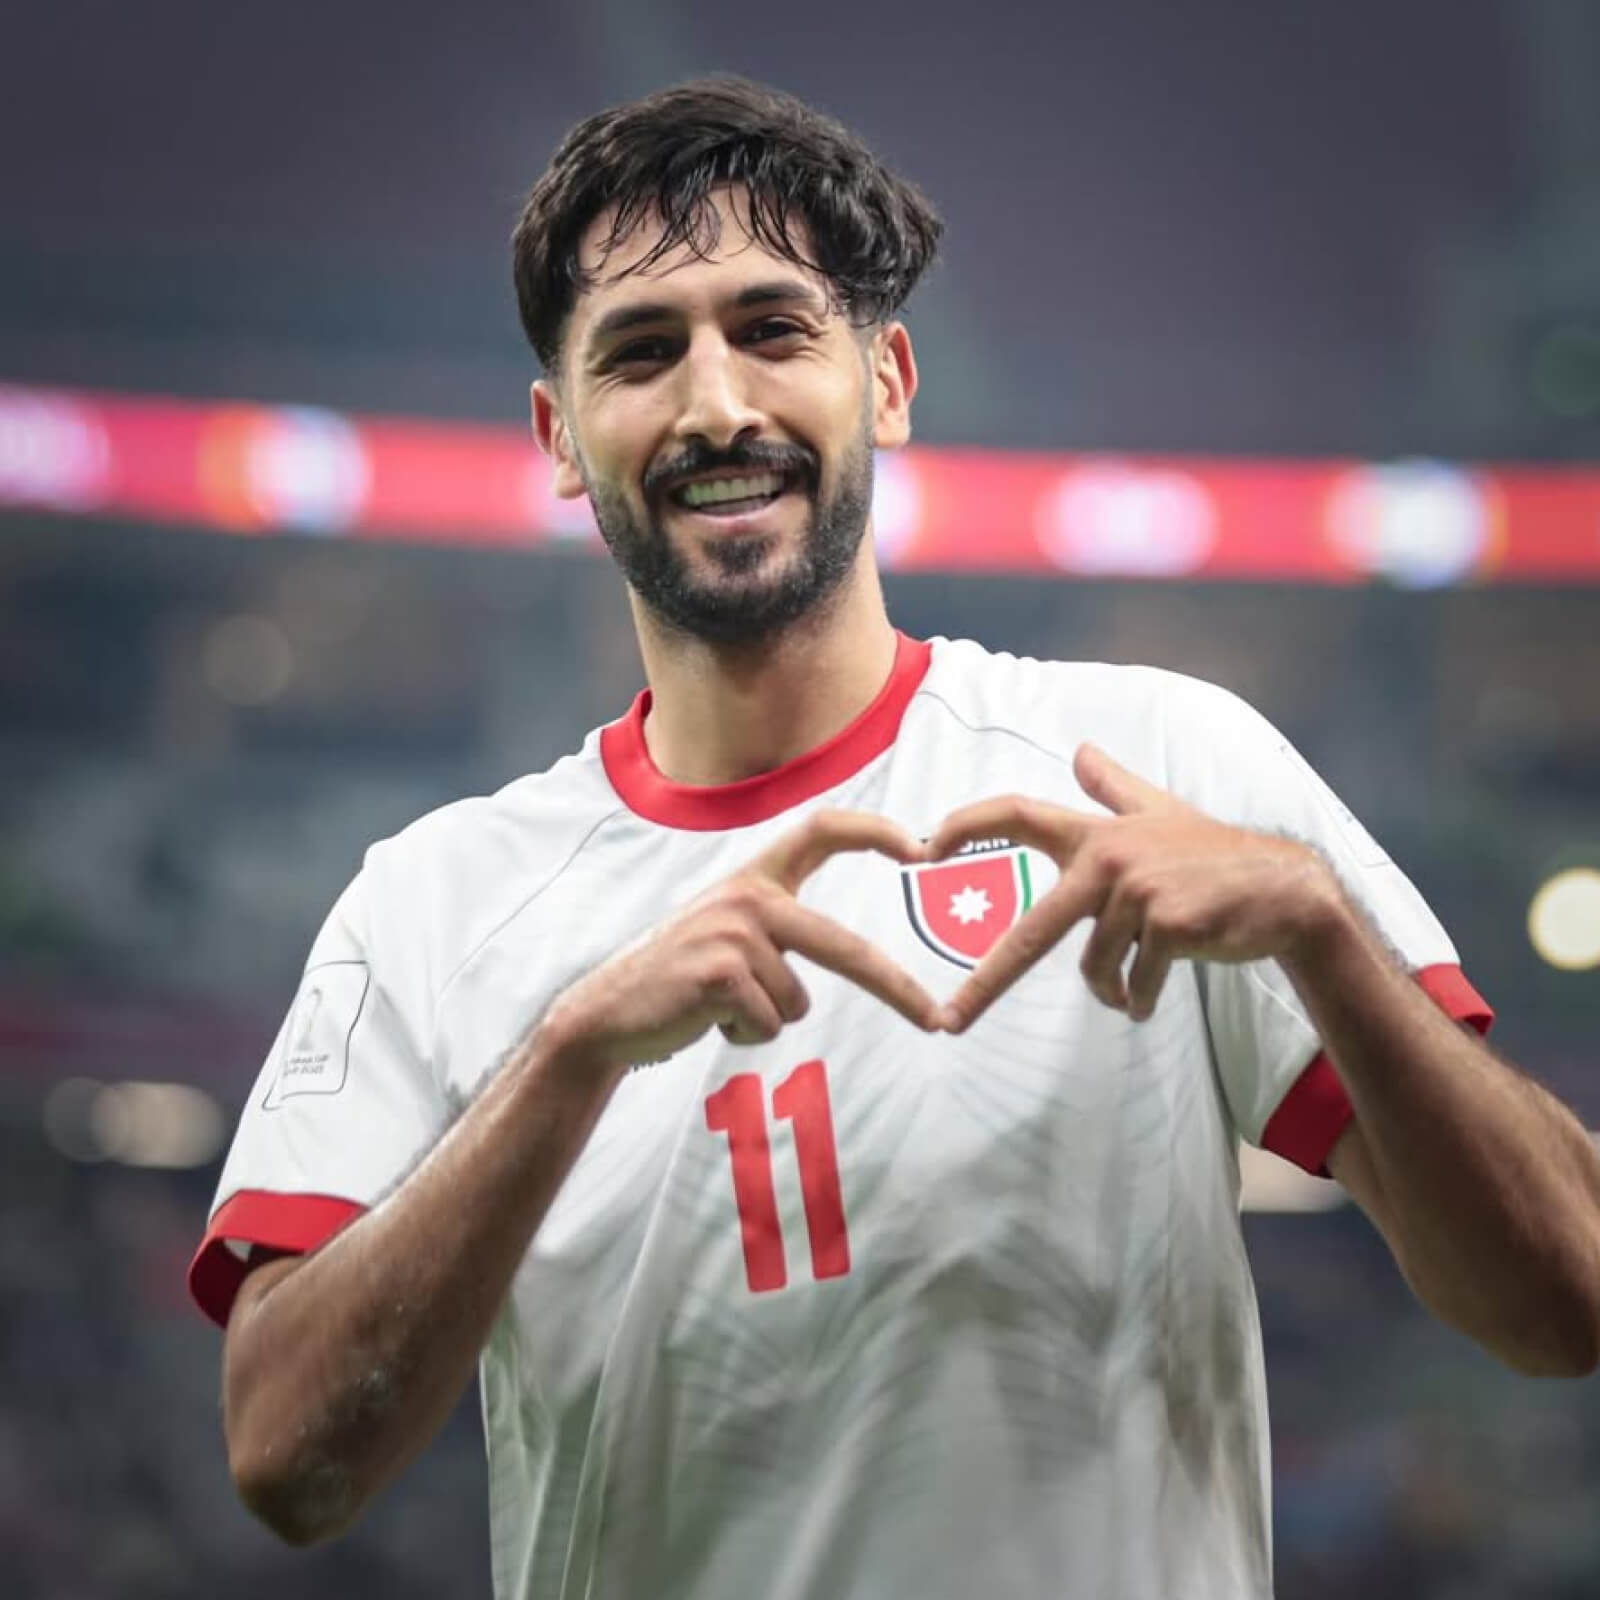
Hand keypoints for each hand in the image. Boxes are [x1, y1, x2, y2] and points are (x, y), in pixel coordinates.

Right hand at [542, 809, 941, 1077]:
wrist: (607, 1012)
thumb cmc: (679, 979)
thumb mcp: (728, 933)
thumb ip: (778, 926)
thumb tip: (853, 951)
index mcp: (754, 879)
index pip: (821, 830)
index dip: (873, 832)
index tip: (922, 848)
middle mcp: (747, 897)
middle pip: (844, 946)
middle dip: (896, 989)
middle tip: (936, 1022)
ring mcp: (733, 933)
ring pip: (796, 1002)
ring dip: (764, 1020)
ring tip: (719, 1007)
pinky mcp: (721, 973)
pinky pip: (768, 1024)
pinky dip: (743, 1035)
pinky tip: (706, 1019)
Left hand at [928, 744, 1339, 1032]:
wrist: (1283, 891)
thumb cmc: (1213, 855)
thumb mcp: (1161, 811)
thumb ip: (1114, 787)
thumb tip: (1081, 751)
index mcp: (1095, 833)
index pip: (1017, 813)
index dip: (966, 825)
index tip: (923, 849)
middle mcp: (1107, 857)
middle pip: (1032, 930)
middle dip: (986, 983)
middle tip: (951, 1020)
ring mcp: (1137, 892)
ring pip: (1095, 967)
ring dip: (1112, 989)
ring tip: (1134, 988)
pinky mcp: (1168, 925)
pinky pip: (1134, 983)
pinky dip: (1140, 999)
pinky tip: (1154, 993)